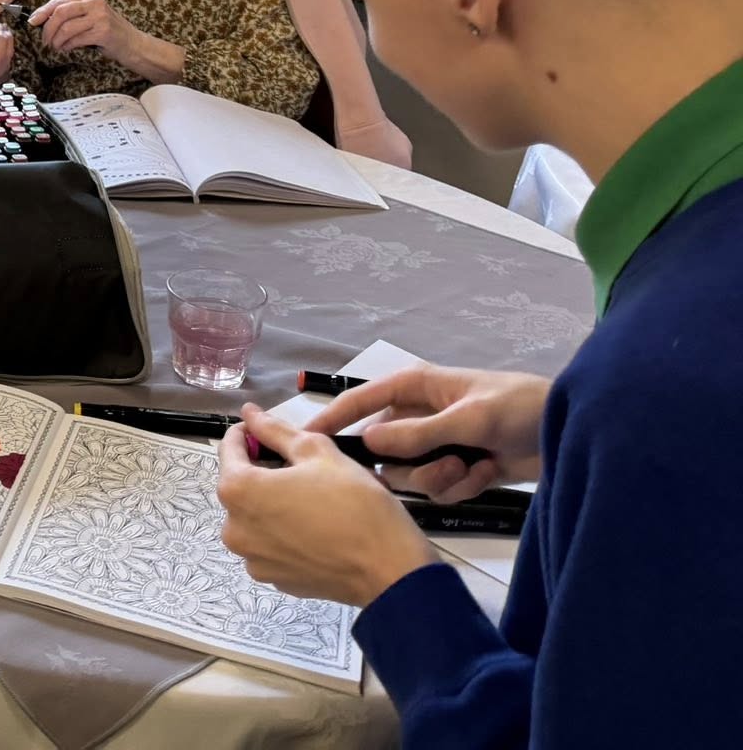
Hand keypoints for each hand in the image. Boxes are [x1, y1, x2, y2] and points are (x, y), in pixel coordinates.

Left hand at [28, 0, 179, 81]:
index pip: (59, 1)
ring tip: (56, 47)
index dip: (42, 11)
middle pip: (60, 12)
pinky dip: (67, 46)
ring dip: (57, 40)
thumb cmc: (106, 30)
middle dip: (47, 28)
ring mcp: (100, 16)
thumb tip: (39, 19)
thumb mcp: (88, 15)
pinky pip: (76, 39)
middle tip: (45, 41)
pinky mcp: (103, 31)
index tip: (32, 22)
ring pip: (66, 27)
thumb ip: (69, 13)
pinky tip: (67, 49)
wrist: (132, 43)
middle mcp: (94, 1)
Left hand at [217, 406, 436, 607]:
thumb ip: (275, 430)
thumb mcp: (317, 451)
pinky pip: (271, 545)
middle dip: (265, 470)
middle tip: (304, 465)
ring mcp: (253, 559)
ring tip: (314, 497)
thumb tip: (250, 413)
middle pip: (241, 485)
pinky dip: (286, 532)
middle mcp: (234, 528)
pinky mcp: (275, 580)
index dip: (249, 433)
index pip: (230, 449)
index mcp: (237, 491)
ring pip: (256, 516)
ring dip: (275, 502)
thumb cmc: (354, 504)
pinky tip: (316, 527)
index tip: (269, 430)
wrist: (390, 569)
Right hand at [304, 364, 549, 503]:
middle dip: (412, 466)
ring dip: (440, 478)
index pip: (362, 400)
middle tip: (444, 466)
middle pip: (386, 451)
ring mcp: (439, 444)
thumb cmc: (520, 408)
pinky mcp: (458, 469)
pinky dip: (461, 486)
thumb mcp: (468, 418)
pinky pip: (438, 489)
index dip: (333, 417)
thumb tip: (370, 445)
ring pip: (410, 475)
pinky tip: (487, 474)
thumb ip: (418, 433)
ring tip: (472, 468)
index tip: (306, 439)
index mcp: (416, 388)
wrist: (572, 436)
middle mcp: (420, 416)